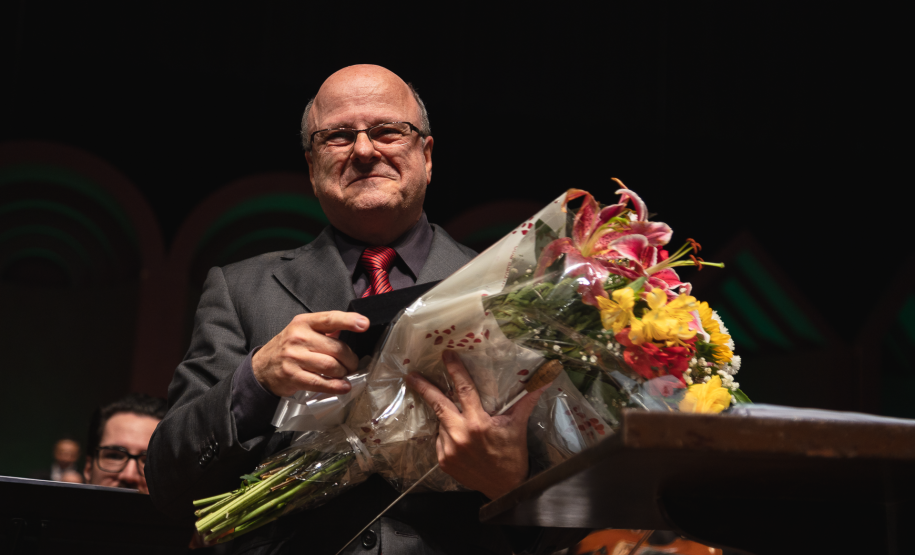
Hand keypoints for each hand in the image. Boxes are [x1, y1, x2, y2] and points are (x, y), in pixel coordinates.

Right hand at [252, 311, 367, 396]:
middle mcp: (298, 338)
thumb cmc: (287, 348)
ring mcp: (294, 357)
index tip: (364, 324)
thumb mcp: (301, 331)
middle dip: (351, 359)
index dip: (349, 321)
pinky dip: (336, 386)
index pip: (330, 318)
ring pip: (331, 366)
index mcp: (303, 323)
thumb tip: (351, 328)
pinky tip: (343, 386)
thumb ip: (324, 329)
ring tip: (344, 374)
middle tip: (352, 364)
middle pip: (336, 348)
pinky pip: (321, 382)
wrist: (261, 368)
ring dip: (344, 373)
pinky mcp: (293, 376)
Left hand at [406, 350, 548, 499]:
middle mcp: (460, 435)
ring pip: (441, 423)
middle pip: (438, 404)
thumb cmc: (512, 455)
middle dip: (424, 388)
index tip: (447, 356)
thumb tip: (543, 381)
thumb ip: (525, 401)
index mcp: (478, 424)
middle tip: (412, 375)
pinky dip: (447, 434)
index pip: (464, 391)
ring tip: (460, 421)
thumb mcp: (517, 426)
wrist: (505, 489)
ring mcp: (449, 450)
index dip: (455, 371)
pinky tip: (460, 438)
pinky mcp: (444, 461)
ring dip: (447, 418)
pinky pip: (440, 439)